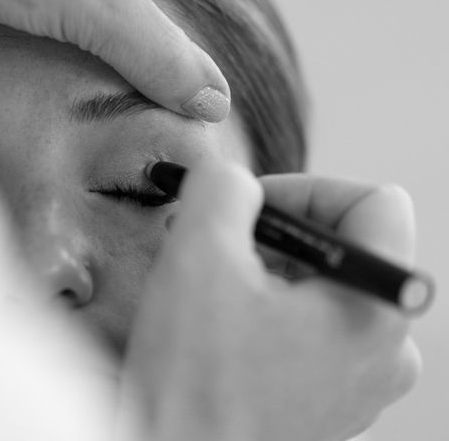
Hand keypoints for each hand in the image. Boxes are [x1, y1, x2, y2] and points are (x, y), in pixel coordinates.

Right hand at [120, 162, 420, 440]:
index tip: (249, 207)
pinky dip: (269, 308)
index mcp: (374, 308)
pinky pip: (312, 328)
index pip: (375, 203)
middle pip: (347, 246)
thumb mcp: (198, 255)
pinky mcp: (331, 399)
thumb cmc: (191, 379)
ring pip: (324, 286)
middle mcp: (387, 349)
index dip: (306, 188)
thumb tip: (232, 177)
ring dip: (266, 270)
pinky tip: (223, 324)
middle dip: (275, 231)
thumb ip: (222, 187)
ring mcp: (362, 381)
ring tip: (212, 286)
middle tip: (216, 241)